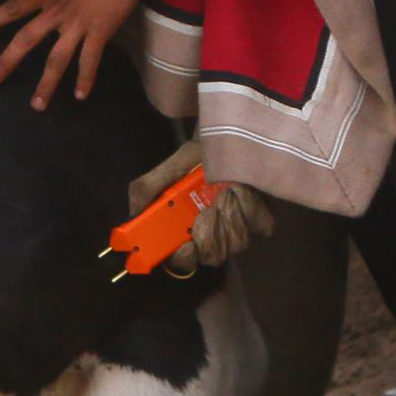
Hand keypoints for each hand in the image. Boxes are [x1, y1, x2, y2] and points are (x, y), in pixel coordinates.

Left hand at [0, 0, 140, 109]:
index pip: (11, 9)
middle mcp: (55, 13)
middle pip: (25, 41)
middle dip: (6, 62)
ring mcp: (76, 25)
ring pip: (56, 60)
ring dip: (46, 85)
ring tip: (37, 105)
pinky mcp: (98, 32)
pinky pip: (89, 61)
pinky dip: (85, 79)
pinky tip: (80, 96)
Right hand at [126, 139, 275, 275]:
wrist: (237, 135)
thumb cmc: (203, 153)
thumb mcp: (173, 165)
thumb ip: (148, 188)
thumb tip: (133, 214)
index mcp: (187, 226)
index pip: (182, 259)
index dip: (183, 258)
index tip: (184, 245)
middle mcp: (213, 232)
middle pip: (213, 256)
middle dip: (210, 235)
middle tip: (206, 211)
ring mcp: (240, 227)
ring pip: (237, 243)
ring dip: (230, 215)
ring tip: (225, 189)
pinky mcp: (262, 219)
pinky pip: (260, 227)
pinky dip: (250, 206)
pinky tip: (243, 188)